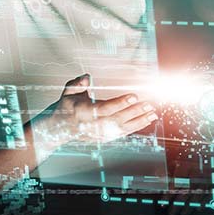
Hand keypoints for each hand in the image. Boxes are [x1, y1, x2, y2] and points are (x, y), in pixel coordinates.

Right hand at [32, 74, 157, 155]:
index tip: (134, 96)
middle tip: (149, 104)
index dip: (120, 103)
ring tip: (153, 113)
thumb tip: (86, 76)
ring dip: (140, 121)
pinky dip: (136, 127)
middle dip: (135, 112)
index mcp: (84, 112)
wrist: (60, 129)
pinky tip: (147, 120)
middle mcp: (94, 125)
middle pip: (118, 119)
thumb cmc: (67, 107)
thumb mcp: (68, 92)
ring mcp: (100, 133)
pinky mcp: (105, 137)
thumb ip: (76, 84)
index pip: (105, 108)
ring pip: (123, 128)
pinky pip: (123, 133)